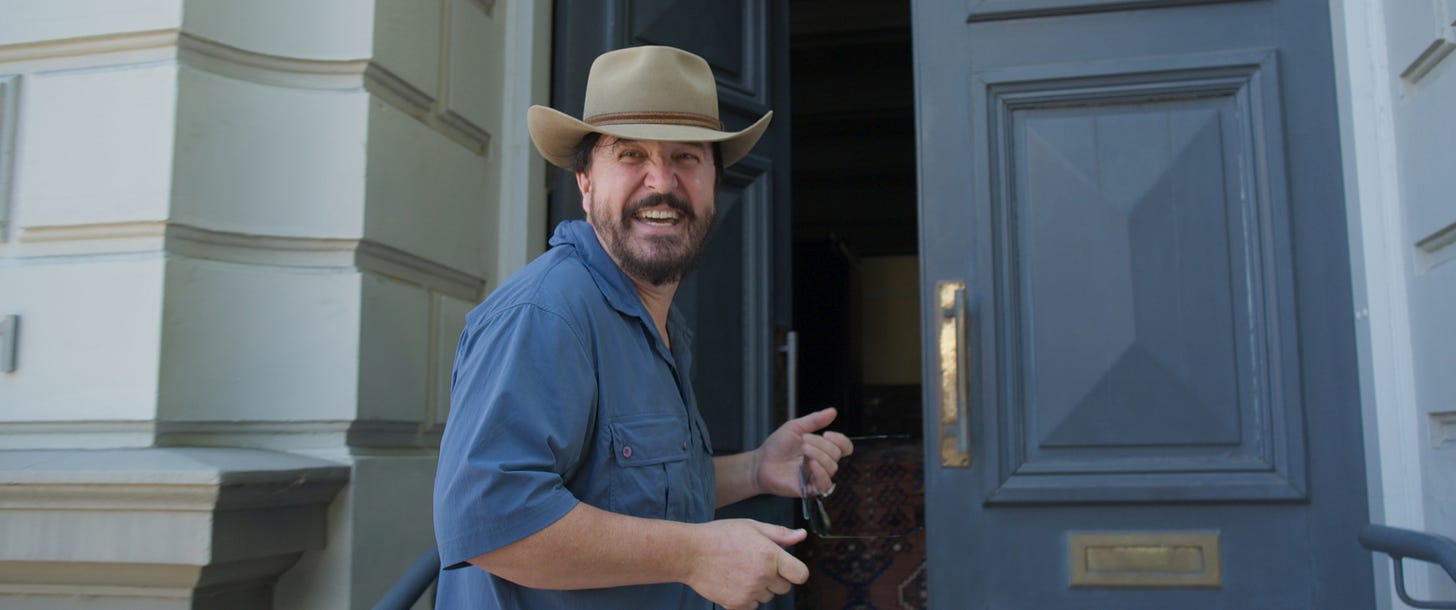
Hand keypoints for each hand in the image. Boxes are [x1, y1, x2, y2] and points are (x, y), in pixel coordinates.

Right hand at [683, 519, 809, 608]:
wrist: (690, 553)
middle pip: (784, 588)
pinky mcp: (737, 605)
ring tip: (741, 571)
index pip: (800, 575)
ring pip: (768, 597)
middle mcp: (763, 576)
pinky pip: (752, 606)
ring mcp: (750, 592)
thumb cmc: (720, 536)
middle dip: (775, 578)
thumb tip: (802, 535)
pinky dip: (746, 598)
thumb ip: (780, 534)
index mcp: (770, 555)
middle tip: (756, 564)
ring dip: (760, 588)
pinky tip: (734, 582)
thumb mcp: (752, 527)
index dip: (795, 571)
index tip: (786, 567)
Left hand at [753, 408, 853, 498]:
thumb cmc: (777, 445)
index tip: (827, 434)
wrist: (760, 462)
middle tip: (804, 441)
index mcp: (822, 449)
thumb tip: (833, 411)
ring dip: (820, 455)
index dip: (841, 440)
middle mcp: (822, 463)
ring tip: (803, 449)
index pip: (844, 447)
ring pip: (832, 468)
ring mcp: (816, 476)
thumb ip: (814, 420)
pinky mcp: (809, 489)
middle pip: (837, 455)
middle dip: (822, 445)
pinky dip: (821, 473)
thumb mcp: (795, 427)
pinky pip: (825, 485)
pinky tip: (812, 464)